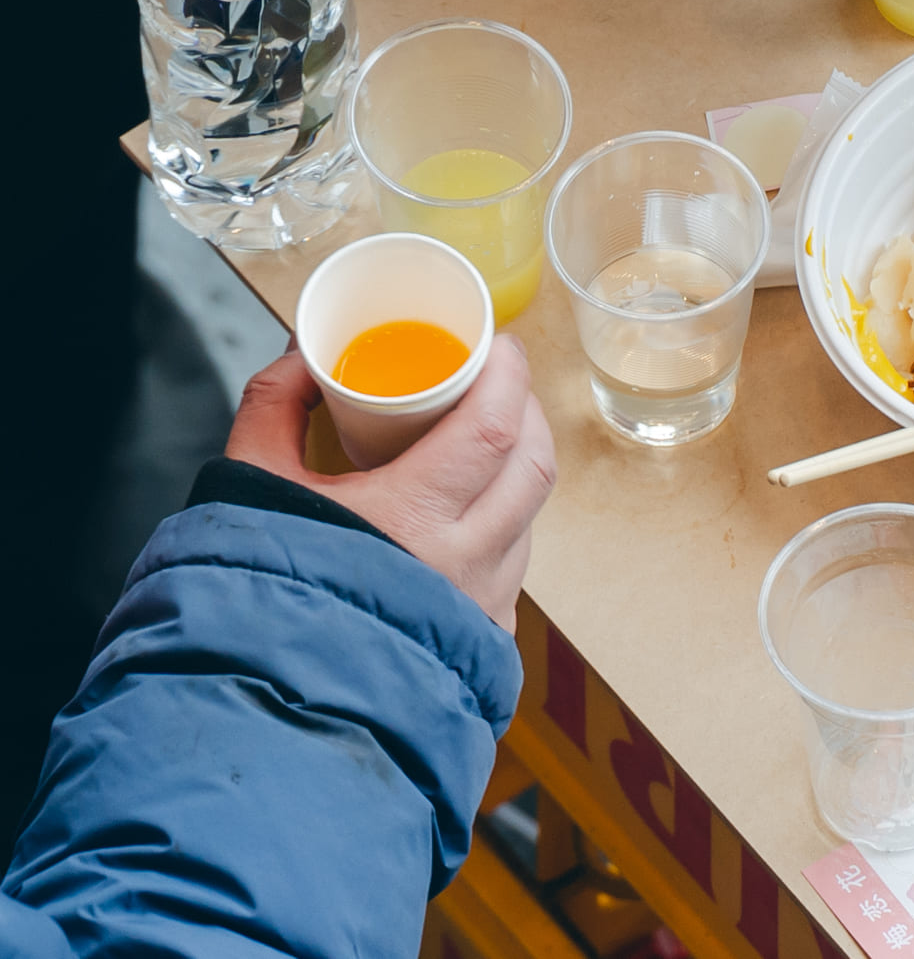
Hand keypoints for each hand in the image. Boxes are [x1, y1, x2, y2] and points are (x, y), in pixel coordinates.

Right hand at [226, 342, 556, 631]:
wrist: (257, 699)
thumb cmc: (252, 592)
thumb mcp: (250, 483)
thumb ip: (275, 405)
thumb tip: (304, 353)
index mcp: (414, 520)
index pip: (494, 427)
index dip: (508, 374)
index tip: (498, 344)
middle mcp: (466, 565)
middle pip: (533, 465)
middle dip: (525, 410)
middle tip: (499, 380)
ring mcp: (482, 605)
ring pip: (530, 515)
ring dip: (519, 467)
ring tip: (490, 437)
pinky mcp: (484, 635)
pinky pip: (515, 562)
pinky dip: (505, 522)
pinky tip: (474, 508)